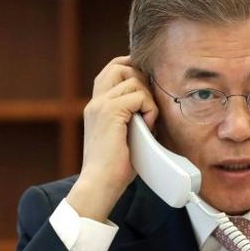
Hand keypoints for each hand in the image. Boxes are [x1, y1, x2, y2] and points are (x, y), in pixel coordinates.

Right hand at [67, 56, 157, 221]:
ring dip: (149, 100)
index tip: (149, 88)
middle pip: (121, 66)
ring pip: (134, 80)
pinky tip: (148, 127)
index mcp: (96, 105)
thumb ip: (132, 115)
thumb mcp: (124, 134)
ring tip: (148, 122)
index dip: (133, 69)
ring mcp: (101, 104)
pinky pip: (139, 96)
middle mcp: (96, 101)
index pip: (113, 69)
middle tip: (149, 107)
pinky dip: (150, 110)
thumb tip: (153, 103)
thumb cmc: (115, 167)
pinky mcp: (110, 112)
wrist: (100, 184)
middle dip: (143, 81)